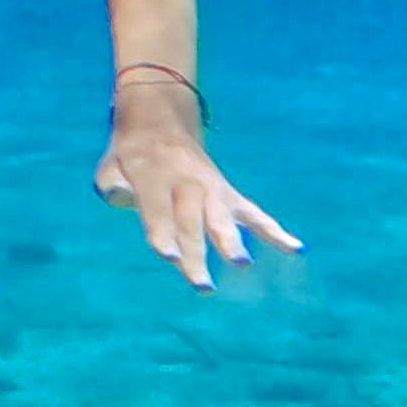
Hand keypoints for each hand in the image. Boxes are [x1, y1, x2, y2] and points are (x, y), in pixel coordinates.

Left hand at [97, 127, 295, 289]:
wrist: (160, 121)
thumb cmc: (131, 156)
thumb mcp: (110, 165)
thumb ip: (111, 184)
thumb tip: (119, 197)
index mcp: (153, 176)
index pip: (158, 209)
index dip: (163, 232)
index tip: (170, 256)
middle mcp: (185, 181)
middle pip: (192, 219)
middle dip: (197, 251)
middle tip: (203, 285)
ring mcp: (211, 187)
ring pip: (223, 215)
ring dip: (231, 239)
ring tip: (242, 263)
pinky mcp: (228, 194)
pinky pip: (253, 213)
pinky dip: (275, 230)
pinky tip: (297, 248)